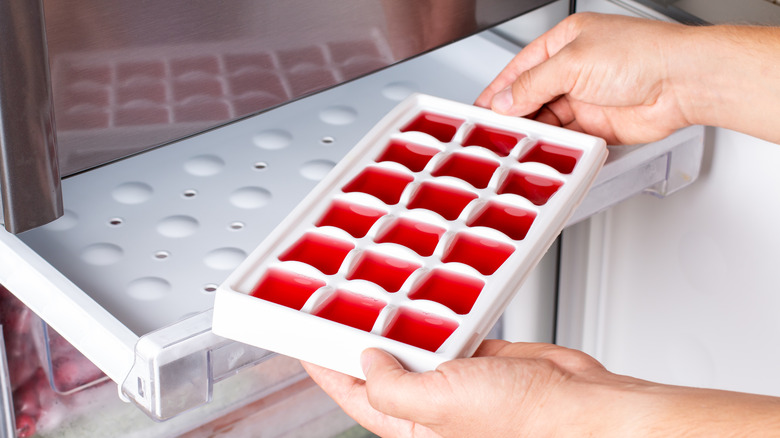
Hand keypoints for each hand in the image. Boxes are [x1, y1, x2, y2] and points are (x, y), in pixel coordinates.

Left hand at [303, 340, 779, 436]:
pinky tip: (427, 295)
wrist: (582, 407)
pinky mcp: (480, 354)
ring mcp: (454, 374)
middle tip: (340, 299)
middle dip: (359, 332)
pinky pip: (448, 327)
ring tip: (378, 290)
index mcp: (409, 421)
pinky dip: (437, 312)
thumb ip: (392, 385)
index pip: (350, 390)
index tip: (302, 336)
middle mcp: (428, 399)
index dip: (323, 364)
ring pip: (413, 339)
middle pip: (378, 361)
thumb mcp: (439, 404)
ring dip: (399, 317)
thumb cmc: (524, 423)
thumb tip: (366, 361)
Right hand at [475, 13, 779, 144]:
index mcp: (564, 43)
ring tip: (516, 146)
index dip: (497, 91)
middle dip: (513, 117)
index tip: (477, 111)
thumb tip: (506, 100)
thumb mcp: (573, 62)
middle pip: (530, 98)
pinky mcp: (598, 126)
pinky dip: (555, 147)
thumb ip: (533, 84)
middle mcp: (573, 70)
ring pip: (548, 121)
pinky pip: (568, 140)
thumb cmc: (643, 55)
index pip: (519, 70)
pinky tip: (544, 152)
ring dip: (533, 134)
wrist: (683, 83)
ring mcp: (586, 99)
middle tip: (493, 135)